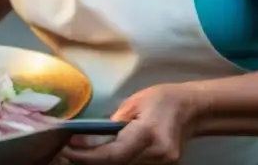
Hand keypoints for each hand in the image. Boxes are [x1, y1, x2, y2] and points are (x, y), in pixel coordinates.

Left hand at [63, 84, 201, 164]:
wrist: (191, 109)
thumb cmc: (161, 98)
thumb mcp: (133, 102)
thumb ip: (113, 124)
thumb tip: (85, 138)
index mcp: (149, 134)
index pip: (113, 154)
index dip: (86, 155)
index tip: (66, 148)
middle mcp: (157, 155)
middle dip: (89, 160)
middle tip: (66, 152)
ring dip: (100, 162)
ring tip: (79, 154)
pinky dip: (116, 162)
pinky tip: (100, 155)